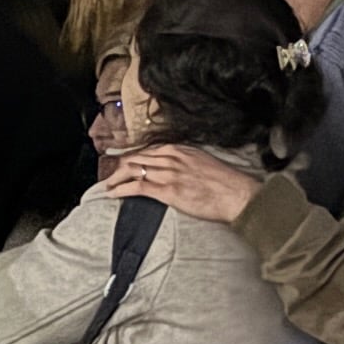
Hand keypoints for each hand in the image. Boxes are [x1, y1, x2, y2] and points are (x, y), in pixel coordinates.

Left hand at [102, 143, 262, 224]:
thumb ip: (184, 161)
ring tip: (108, 187)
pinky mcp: (168, 190)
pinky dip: (121, 190)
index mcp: (179, 149)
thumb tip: (173, 166)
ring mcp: (168, 173)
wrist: (236, 194)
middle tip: (110, 177)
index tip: (123, 164)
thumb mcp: (202, 161)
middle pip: (135, 158)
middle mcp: (171, 157)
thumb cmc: (224, 182)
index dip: (131, 158)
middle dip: (119, 168)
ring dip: (116, 179)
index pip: (146, 150)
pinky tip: (113, 194)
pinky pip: (138, 187)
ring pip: (133, 170)